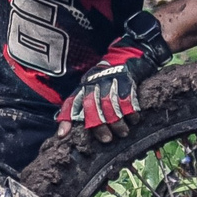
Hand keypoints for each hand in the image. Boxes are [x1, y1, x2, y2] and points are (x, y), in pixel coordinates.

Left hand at [56, 15, 173, 142]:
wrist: (127, 57)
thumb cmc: (105, 80)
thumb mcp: (90, 89)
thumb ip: (79, 107)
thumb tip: (64, 132)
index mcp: (83, 87)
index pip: (71, 103)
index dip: (66, 118)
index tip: (63, 135)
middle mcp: (94, 84)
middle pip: (92, 107)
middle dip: (99, 125)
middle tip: (107, 139)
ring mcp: (110, 82)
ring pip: (110, 105)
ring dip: (117, 122)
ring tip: (123, 132)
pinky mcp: (127, 81)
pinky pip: (128, 99)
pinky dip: (131, 112)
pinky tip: (134, 119)